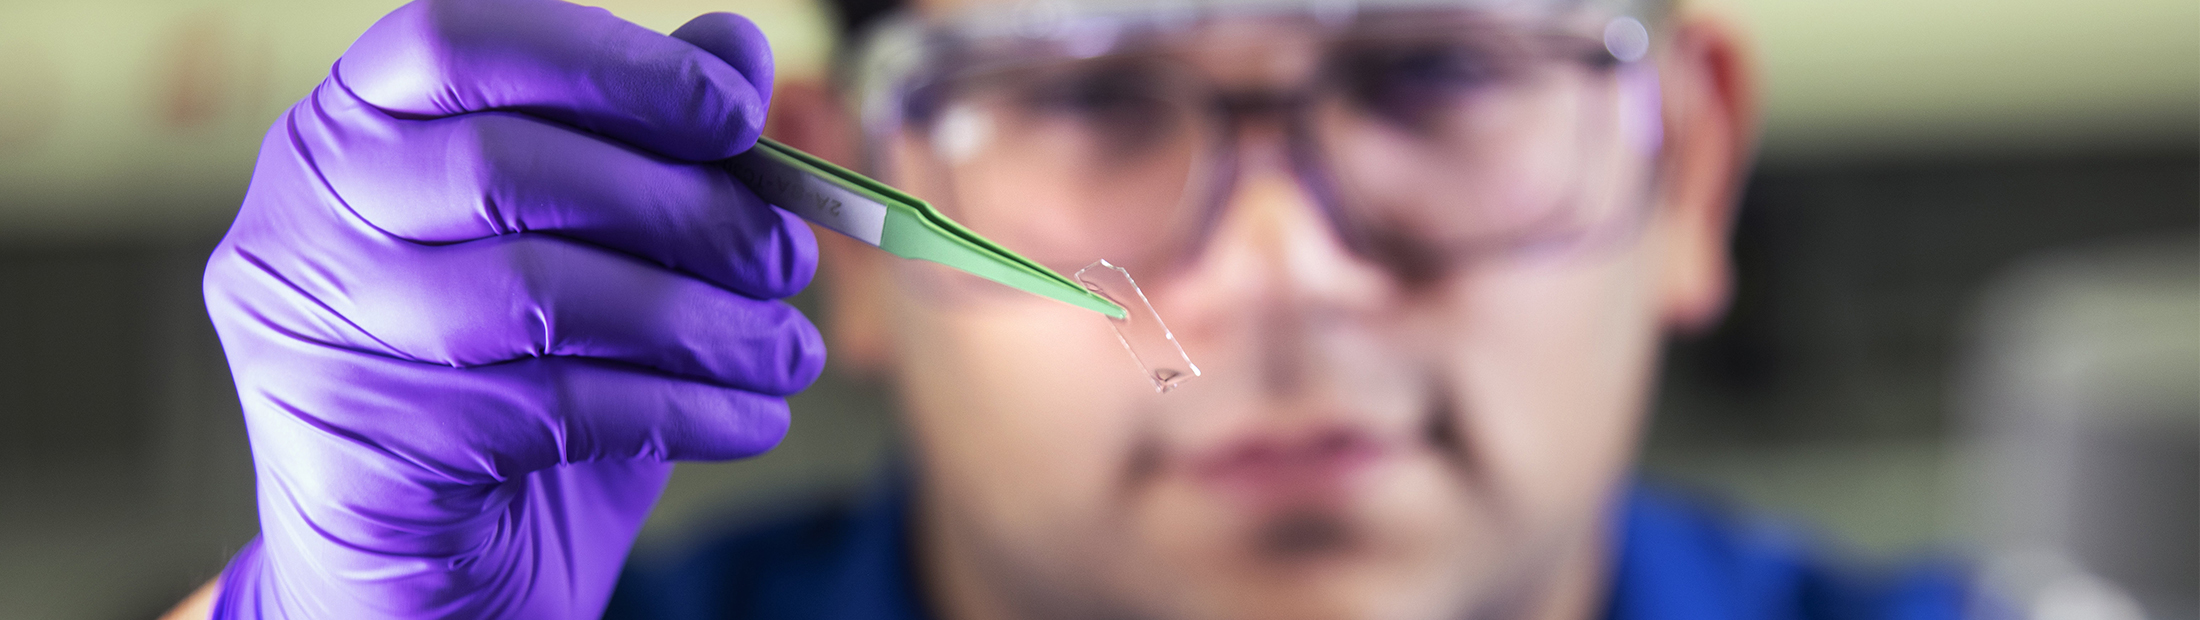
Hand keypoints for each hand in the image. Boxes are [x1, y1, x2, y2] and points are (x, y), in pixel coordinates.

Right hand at [200, 1, 820, 615]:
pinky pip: (553, 409)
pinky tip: (749, 417)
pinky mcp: (359, 455)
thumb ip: (644, 148)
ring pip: (537, 295)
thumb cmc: (514, 396)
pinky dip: (681, 410)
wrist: (439, 585)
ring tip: (788, 353)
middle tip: (788, 258)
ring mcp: (311, 340)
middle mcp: (299, 220)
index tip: (734, 114)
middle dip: (683, 210)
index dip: (607, 65)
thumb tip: (735, 48)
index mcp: (345, 131)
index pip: (452, 42)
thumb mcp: (591, 259)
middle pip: (507, 169)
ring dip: (699, 322)